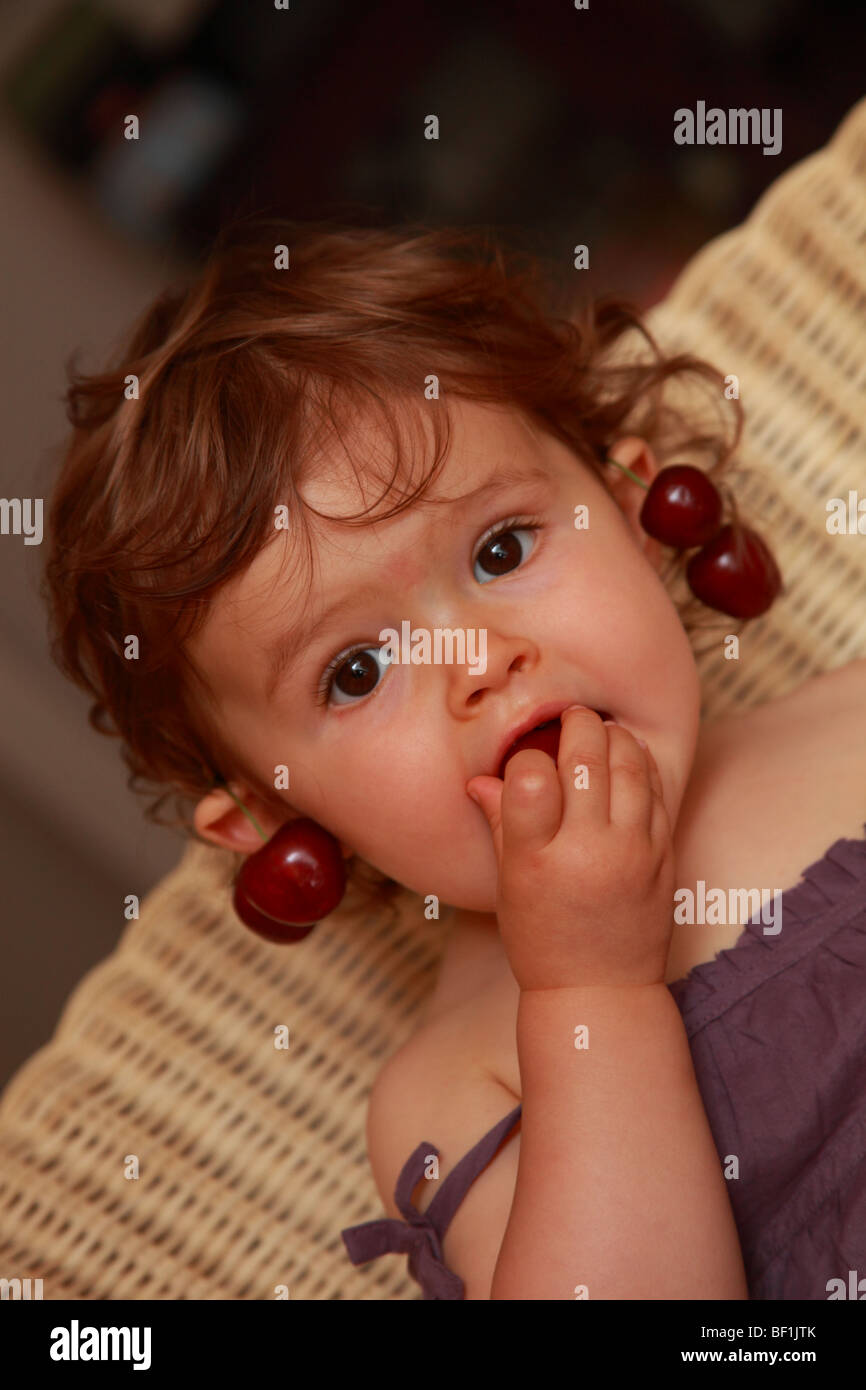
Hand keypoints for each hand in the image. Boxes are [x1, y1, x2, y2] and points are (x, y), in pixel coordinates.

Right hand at [466, 707, 674, 990]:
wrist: (602, 990)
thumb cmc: (543, 939)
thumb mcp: (508, 884)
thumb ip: (501, 823)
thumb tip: (481, 778)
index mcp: (536, 860)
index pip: (531, 774)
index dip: (527, 756)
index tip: (528, 763)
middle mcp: (587, 851)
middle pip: (586, 756)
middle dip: (577, 725)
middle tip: (570, 719)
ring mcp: (632, 851)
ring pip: (629, 763)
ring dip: (614, 737)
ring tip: (600, 733)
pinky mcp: (664, 855)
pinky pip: (657, 790)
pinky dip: (642, 764)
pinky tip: (629, 758)